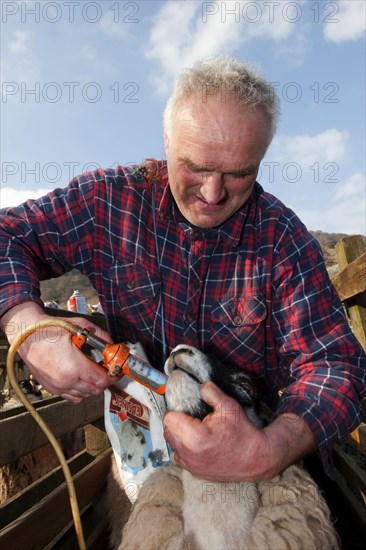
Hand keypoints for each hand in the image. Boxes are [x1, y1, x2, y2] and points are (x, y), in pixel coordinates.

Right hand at [2, 301, 112, 403]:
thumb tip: (112, 345)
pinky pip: (73, 397)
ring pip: (85, 395)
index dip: (113, 376)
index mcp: (73, 366)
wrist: (26, 336)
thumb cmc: (49, 329)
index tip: (116, 370)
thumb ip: (100, 336)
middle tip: (106, 369)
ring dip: (93, 385)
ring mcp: (58, 387)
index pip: (102, 380)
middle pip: (95, 390)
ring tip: (93, 371)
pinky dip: (81, 391)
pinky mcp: (52, 389)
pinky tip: (81, 378)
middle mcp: (66, 381)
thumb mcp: (78, 326)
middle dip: (104, 380)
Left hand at [163, 381, 316, 481]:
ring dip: (180, 437)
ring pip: (174, 446)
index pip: (169, 419)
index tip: (187, 411)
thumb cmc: (243, 432)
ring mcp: (192, 466)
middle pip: (168, 432)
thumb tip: (201, 386)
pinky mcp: (196, 473)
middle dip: (177, 424)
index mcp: (194, 437)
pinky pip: (181, 458)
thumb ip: (211, 392)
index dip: (177, 411)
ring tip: (196, 431)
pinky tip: (199, 444)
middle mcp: (189, 454)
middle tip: (191, 419)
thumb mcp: (229, 406)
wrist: (257, 458)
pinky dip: (186, 450)